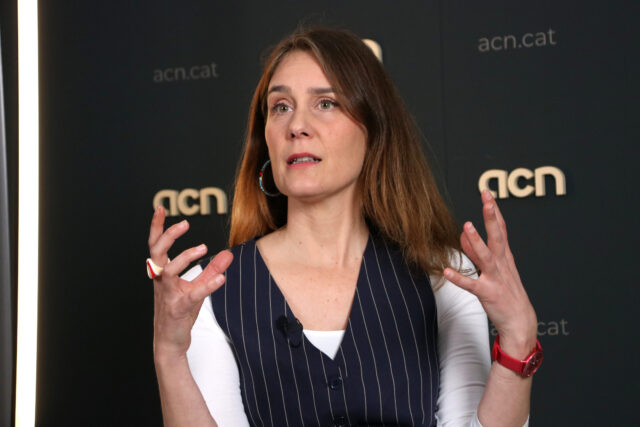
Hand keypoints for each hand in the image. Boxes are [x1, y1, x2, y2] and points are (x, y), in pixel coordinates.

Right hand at [148, 205, 233, 359]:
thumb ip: (211, 270)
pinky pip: (191, 294)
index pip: (156, 246)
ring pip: (168, 271)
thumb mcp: (197, 287)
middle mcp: (162, 281)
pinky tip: (222, 278)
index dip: (157, 227)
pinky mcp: (178, 308)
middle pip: (156, 253)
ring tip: (204, 248)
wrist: (171, 341)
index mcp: (163, 273)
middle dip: (168, 236)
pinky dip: (207, 286)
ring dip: (185, 257)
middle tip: (185, 224)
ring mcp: (168, 295)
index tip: (161, 208)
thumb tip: (228, 254)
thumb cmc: (180, 312)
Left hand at [444, 190, 536, 357]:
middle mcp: (501, 264)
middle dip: (491, 216)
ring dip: (476, 242)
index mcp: (504, 257)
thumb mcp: (496, 269)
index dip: (494, 211)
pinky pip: (471, 285)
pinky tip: (446, 271)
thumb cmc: (507, 293)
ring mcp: (495, 278)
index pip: (501, 229)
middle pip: (497, 236)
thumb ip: (478, 251)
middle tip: (486, 197)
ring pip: (485, 256)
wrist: (520, 322)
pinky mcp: (488, 293)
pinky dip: (459, 278)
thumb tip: (463, 234)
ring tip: (466, 226)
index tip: (488, 193)